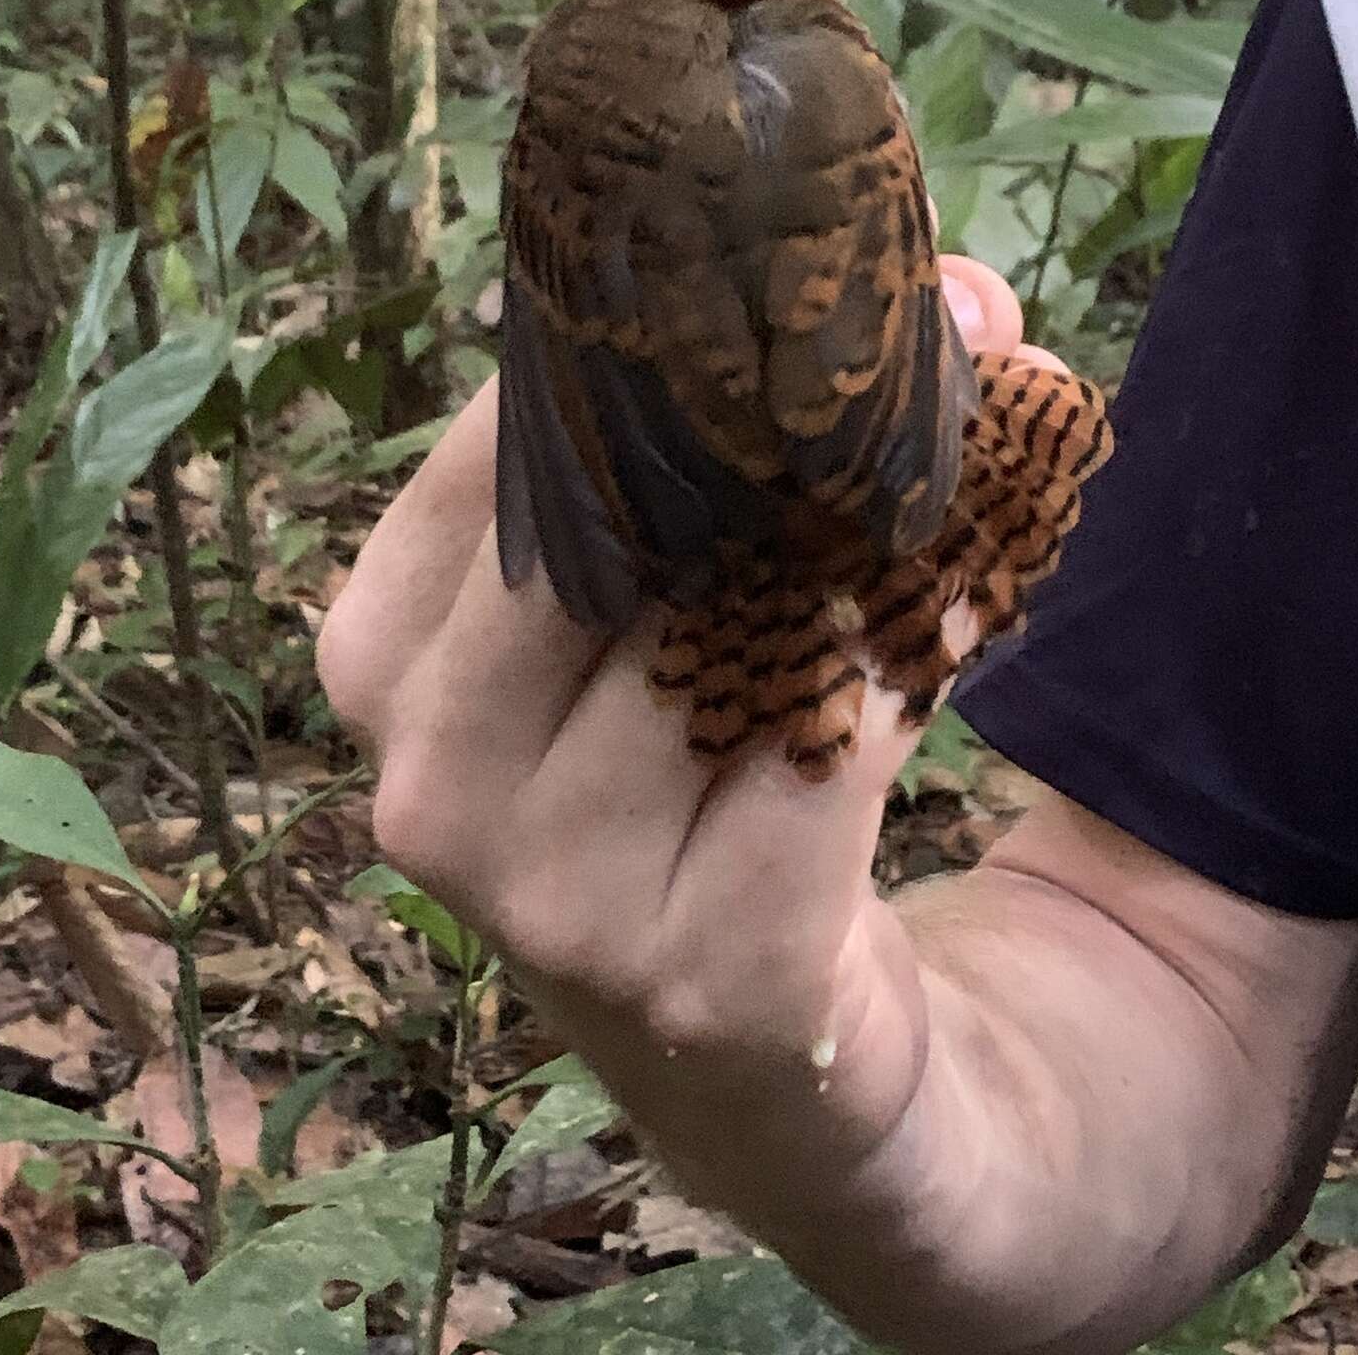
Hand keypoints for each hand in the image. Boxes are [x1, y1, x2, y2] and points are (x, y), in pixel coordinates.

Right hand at [318, 258, 1055, 1215]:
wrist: (785, 1084)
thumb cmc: (702, 791)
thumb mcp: (654, 620)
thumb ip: (733, 449)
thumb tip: (952, 293)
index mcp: (384, 667)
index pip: (499, 451)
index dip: (658, 349)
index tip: (788, 272)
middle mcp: (433, 788)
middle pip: (612, 534)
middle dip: (778, 425)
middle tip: (927, 334)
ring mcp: (555, 903)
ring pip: (733, 633)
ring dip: (870, 536)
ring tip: (971, 461)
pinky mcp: (707, 979)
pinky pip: (834, 746)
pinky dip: (915, 648)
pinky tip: (973, 593)